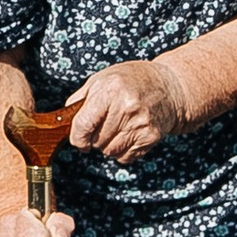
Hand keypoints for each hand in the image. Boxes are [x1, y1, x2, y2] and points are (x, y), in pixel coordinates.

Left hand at [65, 61, 186, 162]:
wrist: (171, 88)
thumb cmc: (132, 80)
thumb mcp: (102, 79)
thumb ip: (81, 99)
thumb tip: (65, 120)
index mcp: (110, 91)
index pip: (83, 125)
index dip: (77, 138)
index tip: (79, 140)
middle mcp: (126, 107)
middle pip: (96, 141)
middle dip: (94, 138)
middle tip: (103, 126)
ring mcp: (140, 124)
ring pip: (110, 152)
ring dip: (108, 145)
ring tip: (117, 128)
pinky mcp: (151, 137)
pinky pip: (125, 157)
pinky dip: (122, 150)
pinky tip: (129, 134)